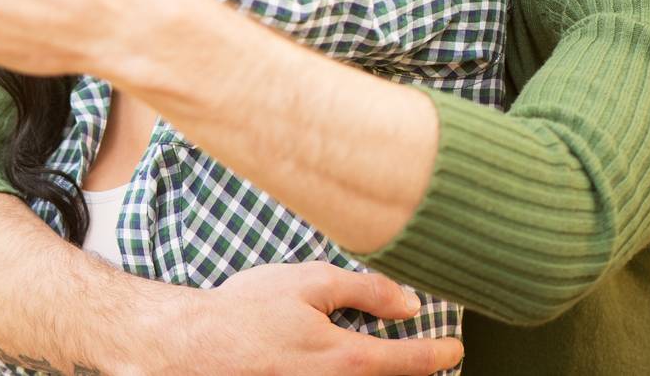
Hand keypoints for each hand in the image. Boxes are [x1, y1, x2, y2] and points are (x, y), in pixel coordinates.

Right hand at [185, 263, 463, 375]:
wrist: (195, 346)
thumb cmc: (247, 311)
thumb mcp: (309, 283)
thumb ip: (365, 291)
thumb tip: (410, 303)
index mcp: (349, 358)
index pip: (411, 361)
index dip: (438, 353)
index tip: (454, 347)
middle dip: (416, 373)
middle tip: (432, 360)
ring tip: (391, 364)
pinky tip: (349, 365)